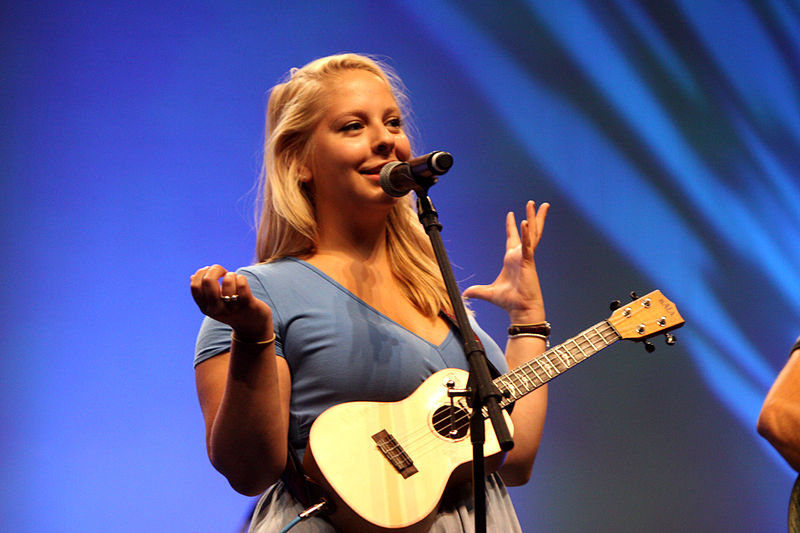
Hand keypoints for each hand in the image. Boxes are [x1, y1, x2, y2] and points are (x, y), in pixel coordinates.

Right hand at [190, 265, 272, 341]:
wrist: (253, 327)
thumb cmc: (232, 310)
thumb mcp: (215, 304)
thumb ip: (204, 292)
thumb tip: (192, 277)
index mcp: (205, 308)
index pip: (195, 286)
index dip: (202, 273)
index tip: (210, 271)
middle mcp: (216, 309)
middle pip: (208, 281)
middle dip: (216, 269)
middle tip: (223, 272)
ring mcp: (232, 308)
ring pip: (227, 280)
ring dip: (231, 275)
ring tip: (235, 280)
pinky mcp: (247, 304)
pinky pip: (241, 283)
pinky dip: (241, 278)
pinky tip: (242, 283)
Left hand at [462, 201, 548, 322]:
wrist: (520, 309)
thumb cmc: (509, 301)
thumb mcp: (488, 293)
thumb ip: (477, 291)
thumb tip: (465, 294)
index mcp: (512, 259)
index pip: (513, 238)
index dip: (512, 226)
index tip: (511, 215)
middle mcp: (520, 255)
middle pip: (527, 231)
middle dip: (531, 216)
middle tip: (533, 203)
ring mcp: (526, 257)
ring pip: (532, 233)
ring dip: (534, 219)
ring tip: (538, 205)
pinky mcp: (528, 262)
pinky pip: (528, 245)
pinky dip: (526, 234)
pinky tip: (525, 222)